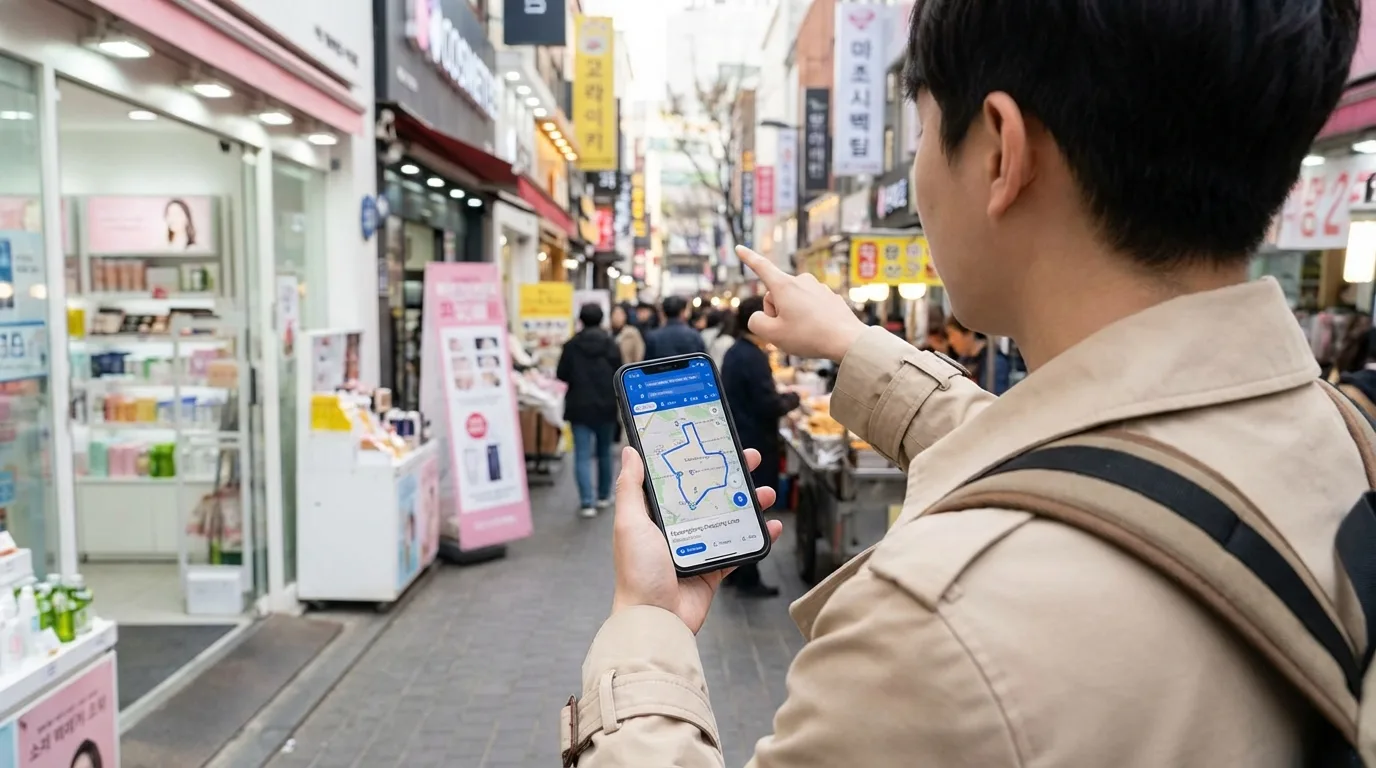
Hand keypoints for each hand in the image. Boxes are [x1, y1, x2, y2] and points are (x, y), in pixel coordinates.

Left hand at [611, 446, 783, 633]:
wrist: (655, 620)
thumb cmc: (637, 573)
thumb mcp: (630, 523)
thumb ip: (630, 488)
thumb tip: (629, 453)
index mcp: (654, 516)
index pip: (678, 480)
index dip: (695, 462)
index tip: (713, 445)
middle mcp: (675, 530)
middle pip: (708, 495)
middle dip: (731, 477)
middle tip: (750, 460)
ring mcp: (695, 550)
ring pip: (728, 519)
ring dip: (749, 505)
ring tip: (766, 493)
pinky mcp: (711, 571)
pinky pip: (738, 550)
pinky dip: (756, 538)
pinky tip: (771, 527)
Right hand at [737, 245, 866, 361]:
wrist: (847, 340)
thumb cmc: (809, 336)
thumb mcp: (772, 335)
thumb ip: (756, 322)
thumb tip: (762, 316)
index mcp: (784, 286)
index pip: (761, 267)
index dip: (748, 258)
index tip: (739, 248)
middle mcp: (801, 281)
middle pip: (776, 295)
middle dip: (776, 312)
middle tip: (787, 330)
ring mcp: (817, 287)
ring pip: (793, 301)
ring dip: (792, 316)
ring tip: (805, 333)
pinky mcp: (829, 296)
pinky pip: (809, 306)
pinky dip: (808, 318)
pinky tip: (817, 330)